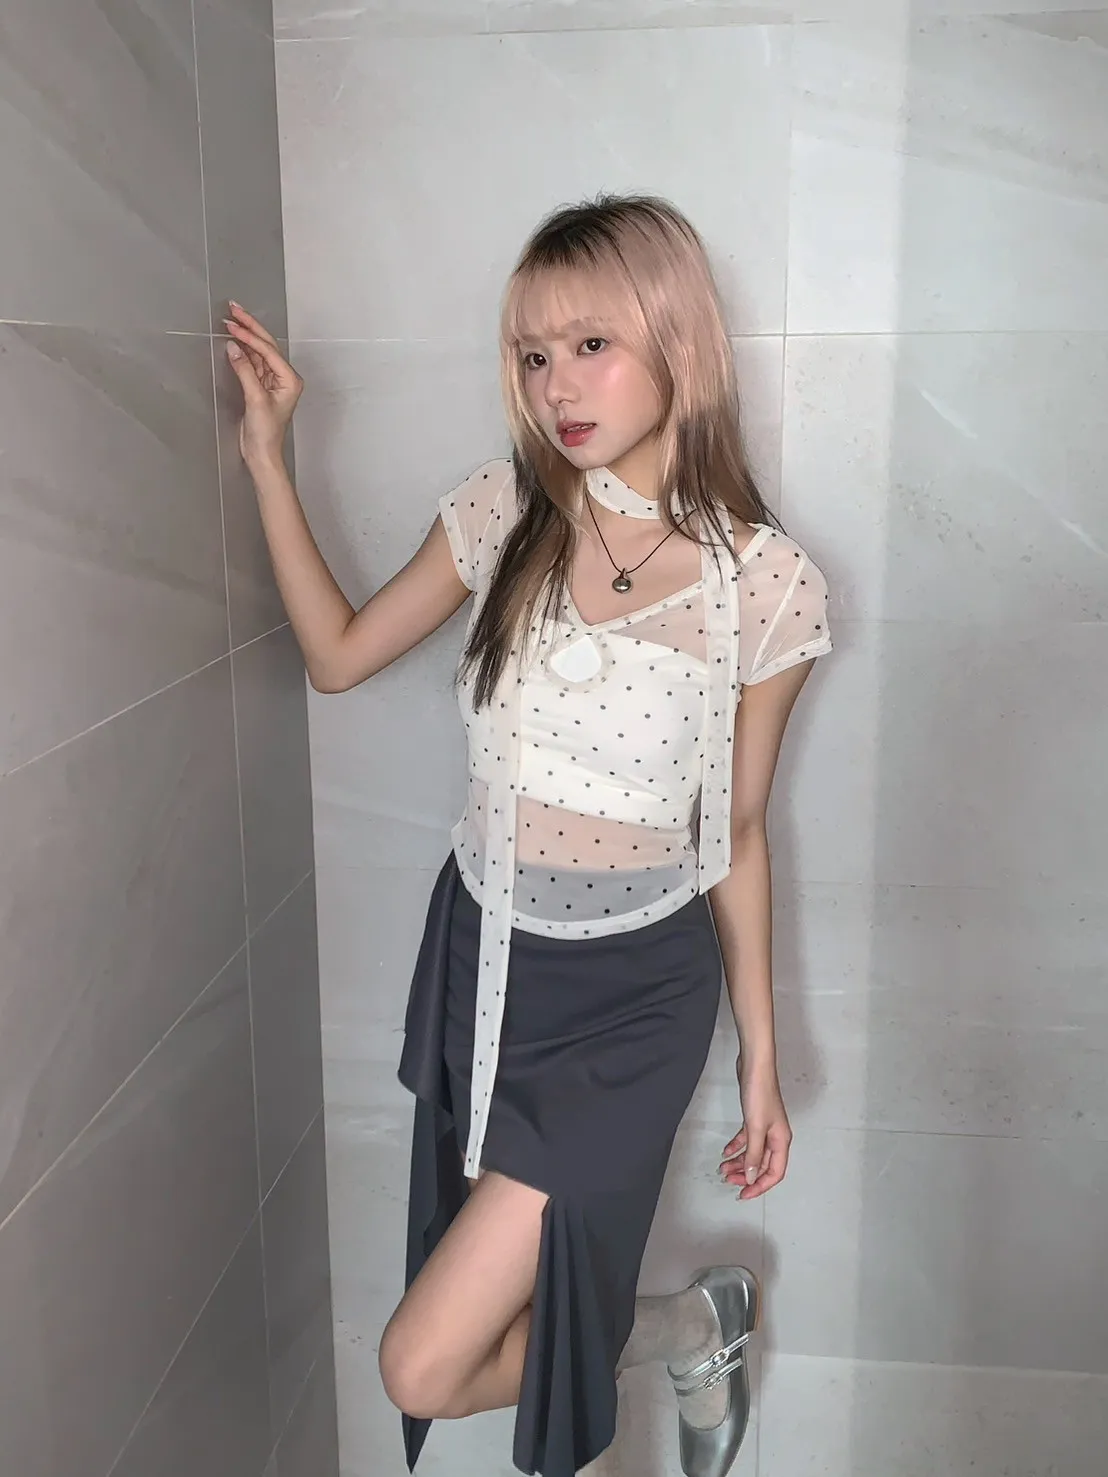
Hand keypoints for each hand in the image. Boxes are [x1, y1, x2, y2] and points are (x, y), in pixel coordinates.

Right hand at [222, 301, 302, 467]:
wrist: (262, 454)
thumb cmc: (265, 433)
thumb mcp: (255, 399)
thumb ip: (245, 371)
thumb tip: (233, 347)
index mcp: (290, 379)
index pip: (268, 350)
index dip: (250, 335)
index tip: (232, 324)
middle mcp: (284, 378)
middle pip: (266, 345)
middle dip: (249, 326)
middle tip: (233, 309)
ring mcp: (273, 382)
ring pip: (258, 352)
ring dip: (245, 337)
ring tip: (230, 321)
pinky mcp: (261, 387)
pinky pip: (252, 363)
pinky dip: (243, 352)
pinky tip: (233, 342)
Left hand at [719, 1058, 791, 1199]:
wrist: (755, 1066)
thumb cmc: (759, 1094)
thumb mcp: (755, 1127)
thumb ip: (753, 1154)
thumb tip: (750, 1177)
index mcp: (781, 1141)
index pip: (774, 1173)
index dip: (759, 1186)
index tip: (743, 1194)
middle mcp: (775, 1137)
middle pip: (762, 1165)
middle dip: (745, 1175)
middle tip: (727, 1181)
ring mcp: (765, 1127)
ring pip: (753, 1153)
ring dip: (738, 1162)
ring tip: (722, 1168)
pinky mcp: (754, 1118)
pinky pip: (747, 1139)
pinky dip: (737, 1147)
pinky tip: (725, 1151)